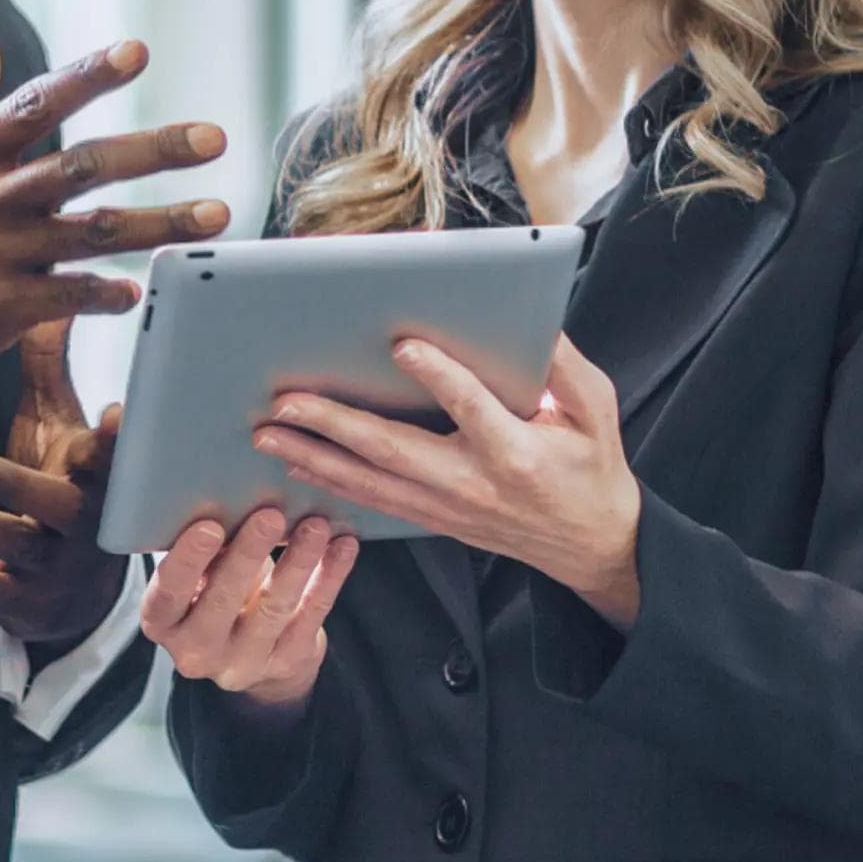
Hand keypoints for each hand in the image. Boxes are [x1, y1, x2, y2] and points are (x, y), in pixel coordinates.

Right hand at [0, 36, 228, 406]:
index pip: (36, 104)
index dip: (88, 75)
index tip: (138, 51)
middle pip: (83, 165)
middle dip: (153, 149)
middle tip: (213, 137)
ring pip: (92, 232)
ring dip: (159, 223)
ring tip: (217, 215)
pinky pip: (66, 298)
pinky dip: (106, 294)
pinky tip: (144, 291)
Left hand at [0, 320, 126, 641]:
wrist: (77, 596)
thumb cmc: (66, 488)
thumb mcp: (63, 431)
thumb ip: (51, 370)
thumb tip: (47, 300)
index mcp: (103, 479)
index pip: (115, 458)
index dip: (116, 442)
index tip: (114, 415)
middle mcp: (86, 526)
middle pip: (56, 504)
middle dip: (9, 483)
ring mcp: (55, 569)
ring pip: (10, 544)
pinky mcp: (21, 604)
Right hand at [140, 508, 357, 709]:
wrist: (255, 653)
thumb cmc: (218, 591)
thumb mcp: (201, 574)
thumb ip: (206, 549)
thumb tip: (228, 494)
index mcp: (163, 623)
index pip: (167, 595)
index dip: (187, 562)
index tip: (209, 526)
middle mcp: (196, 651)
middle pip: (222, 601)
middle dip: (248, 555)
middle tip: (270, 515)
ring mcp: (243, 664)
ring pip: (273, 609)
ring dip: (297, 562)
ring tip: (316, 524)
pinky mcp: (287, 663)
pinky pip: (311, 616)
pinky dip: (329, 578)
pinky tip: (343, 546)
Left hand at [250, 335, 643, 628]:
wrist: (592, 543)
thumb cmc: (592, 466)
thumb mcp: (595, 409)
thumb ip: (563, 365)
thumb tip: (529, 318)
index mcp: (517, 452)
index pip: (472, 409)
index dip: (439, 376)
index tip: (401, 343)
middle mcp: (474, 484)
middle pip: (394, 452)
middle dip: (334, 425)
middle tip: (286, 400)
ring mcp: (448, 508)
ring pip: (370, 482)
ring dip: (314, 456)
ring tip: (267, 432)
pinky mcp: (435, 518)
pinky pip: (375, 502)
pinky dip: (332, 483)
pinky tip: (296, 465)